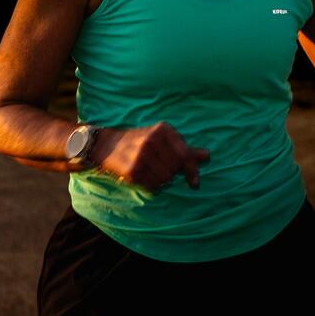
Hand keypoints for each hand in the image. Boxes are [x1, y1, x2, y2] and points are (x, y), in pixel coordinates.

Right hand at [91, 122, 208, 190]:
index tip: (195, 183)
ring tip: (150, 172)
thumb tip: (207, 156)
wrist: (107, 145)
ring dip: (160, 180)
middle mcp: (152, 140)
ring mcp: (141, 154)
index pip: (185, 155)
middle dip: (170, 173)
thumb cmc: (140, 143)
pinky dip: (151, 185)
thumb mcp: (162, 140)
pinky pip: (152, 185)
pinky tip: (143, 177)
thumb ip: (185, 150)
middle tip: (158, 168)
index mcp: (163, 130)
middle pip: (175, 170)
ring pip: (165, 179)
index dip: (192, 171)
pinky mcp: (132, 169)